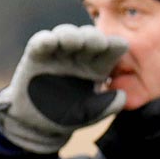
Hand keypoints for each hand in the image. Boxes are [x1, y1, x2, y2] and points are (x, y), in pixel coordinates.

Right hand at [0, 24, 127, 152]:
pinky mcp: (36, 56)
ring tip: (69, 40)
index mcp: (98, 66)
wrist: (37, 125)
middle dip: (92, 36)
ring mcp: (58, 54)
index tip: (114, 46)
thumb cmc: (67, 117)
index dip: (115, 44)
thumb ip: (106, 107)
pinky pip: (40, 42)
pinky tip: (48, 42)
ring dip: (69, 34)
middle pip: (90, 36)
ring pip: (66, 33)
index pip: (112, 47)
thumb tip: (122, 96)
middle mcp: (79, 56)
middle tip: (94, 42)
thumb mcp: (89, 114)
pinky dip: (44, 40)